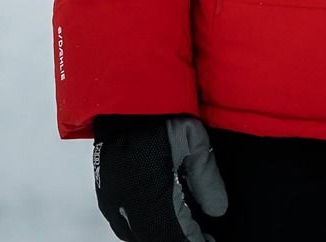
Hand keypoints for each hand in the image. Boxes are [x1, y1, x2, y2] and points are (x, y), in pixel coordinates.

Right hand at [92, 114, 228, 241]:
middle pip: (155, 238)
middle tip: (203, 237)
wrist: (122, 98)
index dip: (194, 240)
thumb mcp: (193, 139)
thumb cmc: (158, 113)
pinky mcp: (107, 196)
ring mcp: (112, 202)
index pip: (174, 234)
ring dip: (163, 234)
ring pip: (138, 234)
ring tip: (189, 231)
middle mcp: (125, 204)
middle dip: (180, 239)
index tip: (210, 241)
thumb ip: (206, 177)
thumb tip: (218, 209)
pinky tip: (165, 222)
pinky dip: (147, 229)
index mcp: (148, 193)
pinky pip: (126, 226)